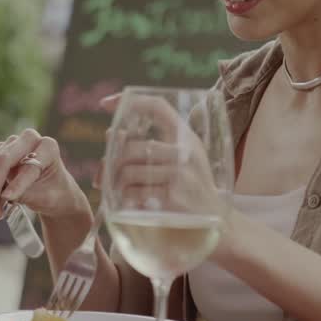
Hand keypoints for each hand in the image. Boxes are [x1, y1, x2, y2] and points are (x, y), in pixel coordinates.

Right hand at [0, 128, 90, 219]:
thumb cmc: (53, 193)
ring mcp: (12, 143)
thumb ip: (26, 194)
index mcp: (48, 147)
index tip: (7, 199)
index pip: (28, 166)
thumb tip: (3, 195)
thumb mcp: (46, 198)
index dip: (17, 183)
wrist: (52, 191)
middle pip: (3, 159)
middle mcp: (29, 139)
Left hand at [100, 93, 223, 215]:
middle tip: (103, 173)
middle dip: (111, 161)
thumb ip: (148, 145)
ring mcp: (181, 173)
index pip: (157, 106)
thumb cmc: (189, 185)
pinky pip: (134, 192)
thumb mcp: (178, 158)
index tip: (104, 104)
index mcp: (186, 136)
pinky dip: (127, 197)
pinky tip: (132, 201)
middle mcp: (185, 151)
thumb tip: (109, 133)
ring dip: (116, 182)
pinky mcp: (174, 196)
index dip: (128, 101)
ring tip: (119, 189)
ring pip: (128, 171)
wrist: (216, 219)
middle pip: (130, 146)